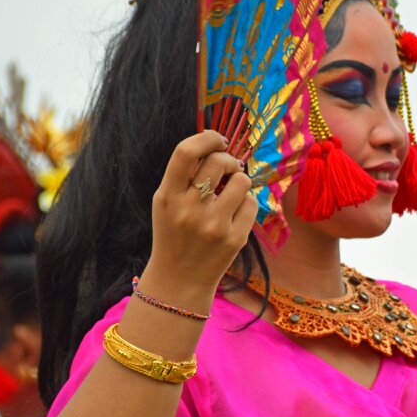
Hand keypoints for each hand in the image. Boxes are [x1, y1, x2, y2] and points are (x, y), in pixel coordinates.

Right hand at [144, 130, 257, 294]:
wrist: (179, 279)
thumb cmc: (174, 233)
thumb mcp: (166, 202)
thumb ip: (184, 175)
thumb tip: (217, 146)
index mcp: (167, 196)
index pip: (185, 152)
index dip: (206, 138)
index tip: (217, 139)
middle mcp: (189, 210)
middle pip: (218, 161)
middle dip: (228, 158)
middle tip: (228, 167)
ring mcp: (213, 225)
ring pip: (241, 180)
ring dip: (239, 180)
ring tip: (230, 192)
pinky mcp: (234, 239)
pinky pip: (251, 203)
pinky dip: (245, 203)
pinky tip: (233, 214)